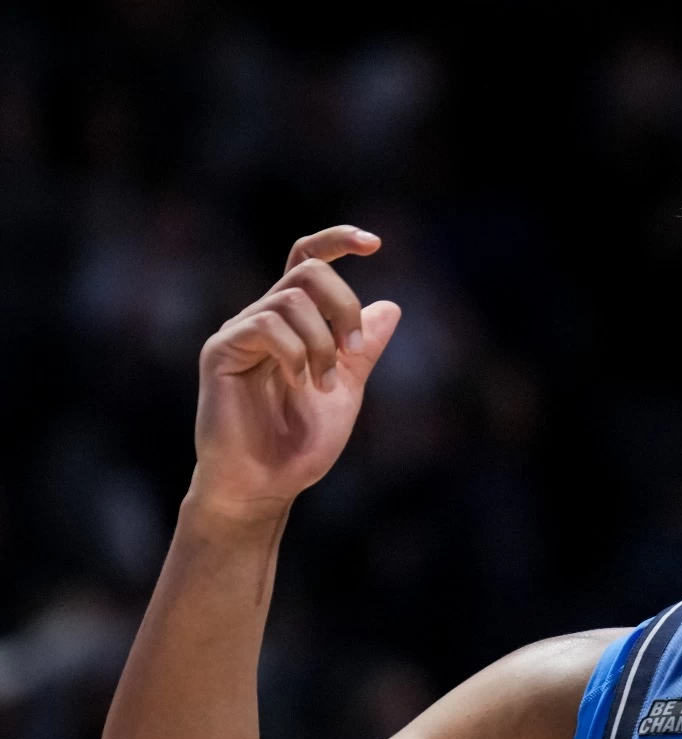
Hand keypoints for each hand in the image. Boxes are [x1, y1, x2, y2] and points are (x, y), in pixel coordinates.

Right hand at [190, 226, 402, 519]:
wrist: (266, 484)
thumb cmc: (299, 443)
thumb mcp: (346, 390)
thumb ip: (363, 350)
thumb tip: (391, 306)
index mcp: (293, 324)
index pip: (308, 262)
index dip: (338, 241)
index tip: (375, 244)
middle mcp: (263, 319)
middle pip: (307, 271)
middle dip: (343, 304)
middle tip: (353, 349)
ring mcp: (239, 333)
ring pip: (290, 299)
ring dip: (322, 342)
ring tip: (323, 384)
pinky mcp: (220, 351)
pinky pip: (265, 325)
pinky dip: (296, 352)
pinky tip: (300, 382)